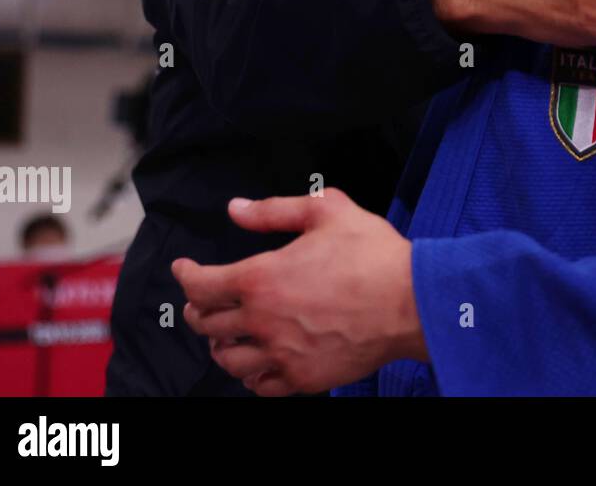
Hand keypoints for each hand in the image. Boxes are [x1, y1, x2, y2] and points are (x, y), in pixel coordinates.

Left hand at [172, 189, 422, 396]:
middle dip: (198, 310)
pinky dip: (250, 375)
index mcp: (261, 279)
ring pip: (228, 360)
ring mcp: (282, 354)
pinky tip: (257, 363)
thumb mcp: (327, 211)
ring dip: (220, 346)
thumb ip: (275, 210)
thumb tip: (236, 209)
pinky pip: (260, 385)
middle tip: (202, 302)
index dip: (185, 275)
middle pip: (207, 325)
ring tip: (225, 337)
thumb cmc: (373, 254)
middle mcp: (263, 321)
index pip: (201, 284)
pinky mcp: (304, 378)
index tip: (183, 269)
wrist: (412, 301)